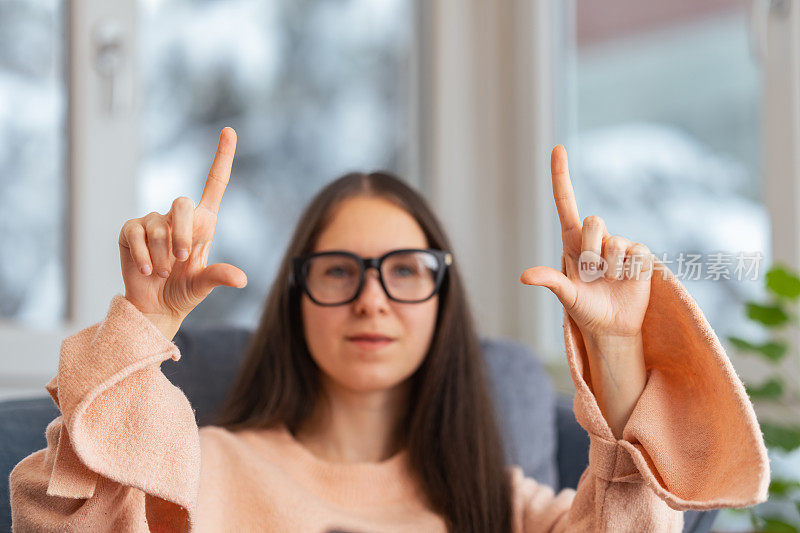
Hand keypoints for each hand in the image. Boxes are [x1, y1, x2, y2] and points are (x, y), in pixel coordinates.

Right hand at [118, 127, 247, 330]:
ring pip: (159, 227)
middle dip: (182, 233)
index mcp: (203, 223)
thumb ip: (220, 277)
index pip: (215, 184)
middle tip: (181, 259)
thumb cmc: (184, 291)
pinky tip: (146, 269)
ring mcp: (153, 221)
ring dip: (162, 254)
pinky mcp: (131, 230)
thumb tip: (242, 280)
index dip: (222, 157)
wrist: (155, 307)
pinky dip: (143, 256)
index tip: (230, 130)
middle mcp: (178, 217)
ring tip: (163, 270)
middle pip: (182, 203)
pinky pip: (137, 235)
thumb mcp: (204, 285)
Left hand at [520, 145, 653, 341]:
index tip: (558, 148)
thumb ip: (549, 281)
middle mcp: (595, 238)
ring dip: (609, 267)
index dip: (562, 175)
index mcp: (572, 242)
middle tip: (592, 275)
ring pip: (614, 242)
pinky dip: (628, 270)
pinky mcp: (638, 254)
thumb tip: (525, 276)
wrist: (612, 326)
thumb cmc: (585, 309)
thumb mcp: (566, 296)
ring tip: (609, 282)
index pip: (566, 202)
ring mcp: (618, 245)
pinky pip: (634, 252)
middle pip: (593, 221)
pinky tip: (626, 280)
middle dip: (591, 251)